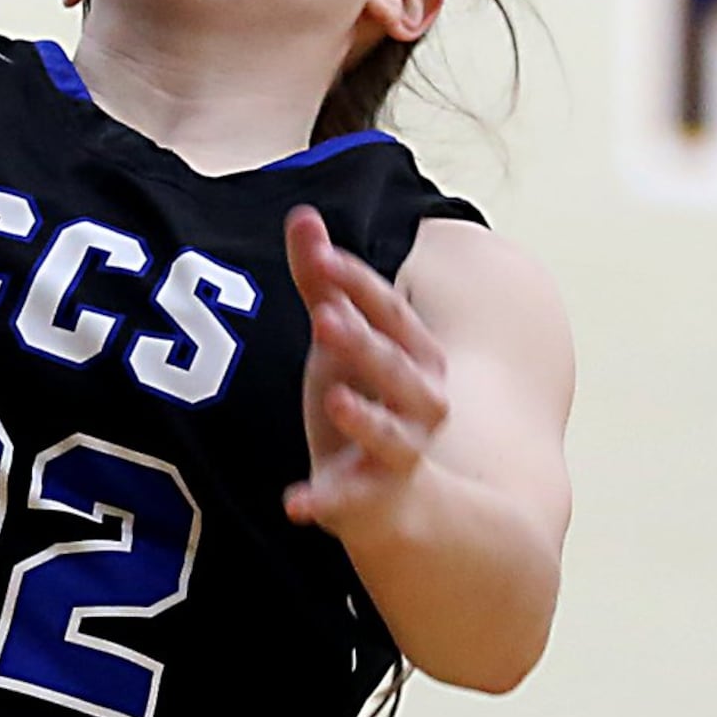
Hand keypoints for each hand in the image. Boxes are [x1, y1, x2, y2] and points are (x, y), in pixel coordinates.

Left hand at [282, 204, 449, 539]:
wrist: (394, 494)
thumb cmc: (363, 392)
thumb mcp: (340, 335)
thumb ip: (322, 280)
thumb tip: (302, 213)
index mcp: (414, 353)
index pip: (391, 310)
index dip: (356, 283)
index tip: (319, 256)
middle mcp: (421, 403)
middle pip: (395, 369)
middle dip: (364, 342)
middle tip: (325, 315)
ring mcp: (399, 452)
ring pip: (392, 437)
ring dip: (366, 419)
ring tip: (337, 400)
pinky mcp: (369, 496)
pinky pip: (350, 500)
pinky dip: (325, 502)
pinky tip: (296, 503)